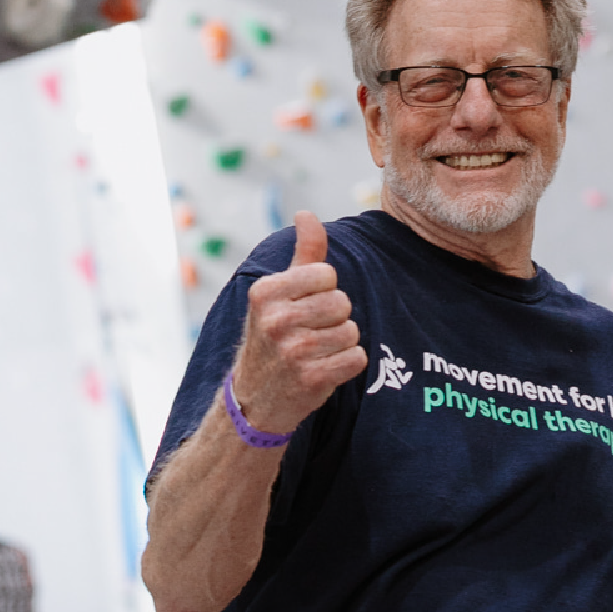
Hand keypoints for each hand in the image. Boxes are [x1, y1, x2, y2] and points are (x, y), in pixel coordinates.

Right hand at [232, 211, 367, 436]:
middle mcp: (275, 320)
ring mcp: (292, 352)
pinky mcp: (311, 380)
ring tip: (315, 352)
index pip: (327, 274)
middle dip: (334, 318)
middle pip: (342, 303)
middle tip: (310, 333)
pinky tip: (323, 369)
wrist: (255, 398)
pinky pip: (357, 358)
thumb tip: (307, 213)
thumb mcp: (280, 292)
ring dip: (341, 342)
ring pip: (352, 331)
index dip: (324, 290)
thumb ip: (303, 252)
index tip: (303, 307)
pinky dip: (348, 364)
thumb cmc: (275, 335)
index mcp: (265, 292)